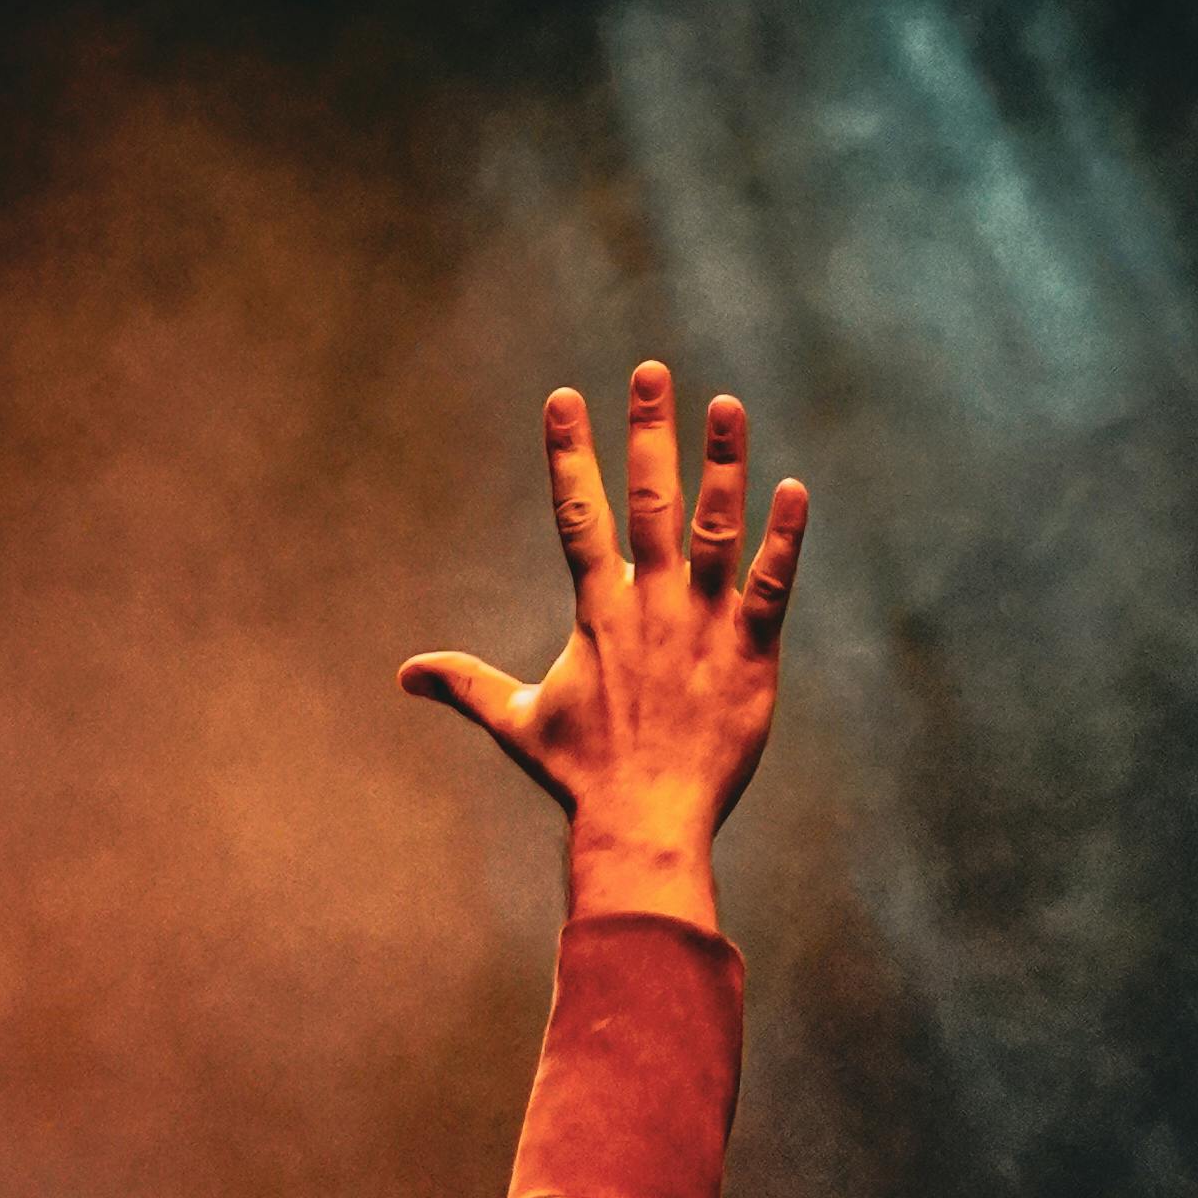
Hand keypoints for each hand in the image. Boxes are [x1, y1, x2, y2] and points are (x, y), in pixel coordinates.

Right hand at [400, 361, 809, 926]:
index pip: (576, 513)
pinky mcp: (749, 654)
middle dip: (649, 431)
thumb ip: (466, 685)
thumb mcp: (518, 723)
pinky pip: (771, 586)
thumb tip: (404, 675)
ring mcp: (702, 625)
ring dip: (722, 465)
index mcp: (598, 610)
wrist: (642, 826)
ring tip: (727, 405)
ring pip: (715, 529)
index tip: (564, 395)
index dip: (569, 451)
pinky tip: (793, 489)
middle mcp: (650, 604)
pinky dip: (783, 540)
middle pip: (649, 500)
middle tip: (652, 370)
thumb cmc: (581, 778)